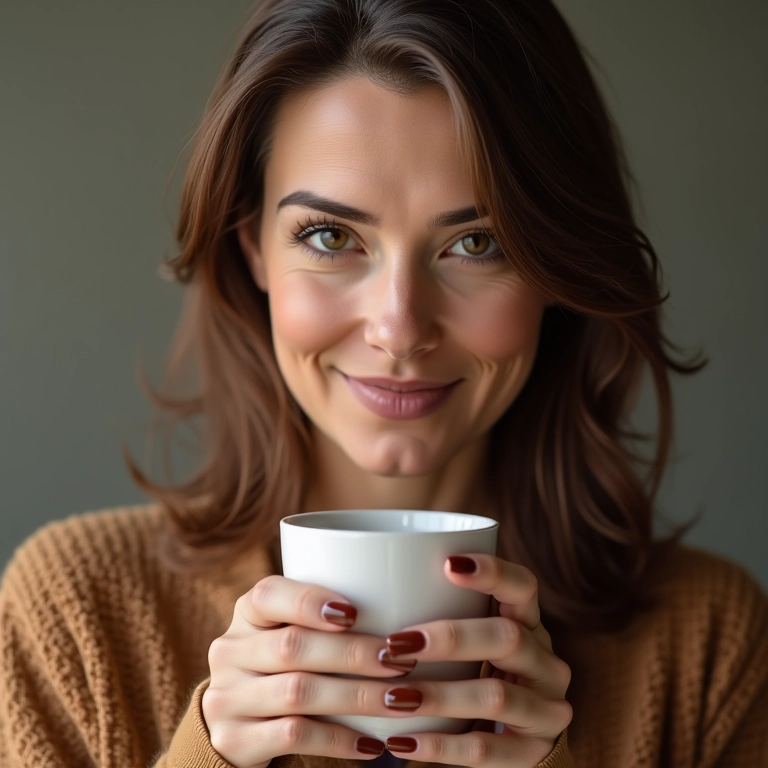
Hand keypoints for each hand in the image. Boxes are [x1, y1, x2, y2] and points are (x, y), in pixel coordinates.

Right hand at [202, 575, 436, 766]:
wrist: (237, 726)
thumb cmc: (284, 667)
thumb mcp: (290, 632)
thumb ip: (326, 617)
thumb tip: (406, 599)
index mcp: (246, 613)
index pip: (268, 594)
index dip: (310, 600)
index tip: (355, 612)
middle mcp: (230, 651)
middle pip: (292, 647)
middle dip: (353, 653)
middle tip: (400, 660)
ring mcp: (227, 697)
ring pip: (297, 692)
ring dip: (356, 696)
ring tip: (400, 700)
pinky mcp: (233, 740)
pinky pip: (293, 736)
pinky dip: (339, 738)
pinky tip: (374, 742)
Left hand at [380, 554, 571, 766]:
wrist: (520, 743)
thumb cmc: (479, 674)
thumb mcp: (475, 640)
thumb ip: (445, 614)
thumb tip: (371, 582)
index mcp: (530, 624)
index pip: (523, 587)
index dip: (493, 572)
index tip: (448, 563)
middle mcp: (546, 663)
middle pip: (509, 639)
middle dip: (451, 638)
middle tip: (396, 643)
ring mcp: (546, 710)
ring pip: (496, 697)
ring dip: (439, 696)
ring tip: (393, 696)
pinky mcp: (534, 753)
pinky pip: (485, 750)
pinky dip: (440, 747)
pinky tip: (402, 740)